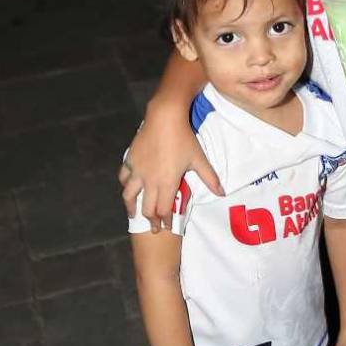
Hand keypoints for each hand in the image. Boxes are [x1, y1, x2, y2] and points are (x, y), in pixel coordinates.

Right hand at [119, 110, 221, 229]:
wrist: (165, 118)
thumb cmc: (184, 139)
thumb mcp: (199, 159)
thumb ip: (210, 178)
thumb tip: (222, 193)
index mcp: (167, 183)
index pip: (164, 210)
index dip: (165, 220)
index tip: (167, 226)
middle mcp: (150, 181)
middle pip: (147, 208)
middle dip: (150, 220)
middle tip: (153, 227)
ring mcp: (137, 171)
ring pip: (129, 196)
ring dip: (131, 207)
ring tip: (133, 214)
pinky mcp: (130, 160)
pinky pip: (124, 177)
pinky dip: (125, 185)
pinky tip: (128, 187)